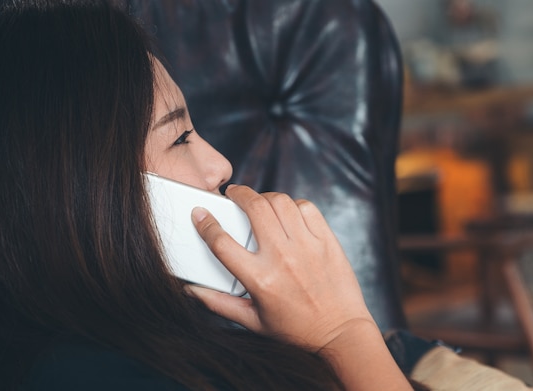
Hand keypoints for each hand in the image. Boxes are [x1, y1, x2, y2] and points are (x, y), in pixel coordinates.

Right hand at [185, 184, 374, 350]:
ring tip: (261, 202)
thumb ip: (219, 304)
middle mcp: (282, 258)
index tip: (201, 213)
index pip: (222, 243)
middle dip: (239, 194)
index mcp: (260, 279)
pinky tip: (289, 213)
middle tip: (234, 194)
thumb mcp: (253, 321)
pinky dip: (294, 205)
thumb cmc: (297, 329)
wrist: (340, 333)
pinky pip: (307, 208)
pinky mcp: (327, 241)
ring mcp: (307, 246)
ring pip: (281, 202)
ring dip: (266, 197)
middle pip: (254, 208)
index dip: (206, 224)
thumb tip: (192, 291)